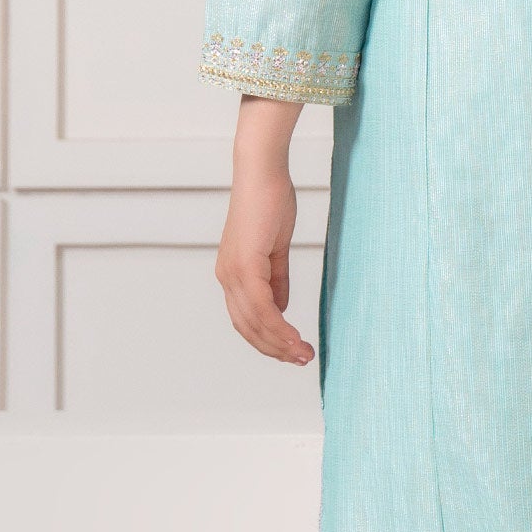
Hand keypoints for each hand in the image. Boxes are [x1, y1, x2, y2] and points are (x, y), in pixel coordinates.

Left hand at [214, 97, 313, 363]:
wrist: (262, 173)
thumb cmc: (270, 201)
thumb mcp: (275, 248)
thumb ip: (277, 279)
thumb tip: (281, 308)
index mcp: (233, 274)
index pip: (247, 319)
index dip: (269, 339)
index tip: (293, 350)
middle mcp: (227, 278)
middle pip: (248, 328)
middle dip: (275, 349)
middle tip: (303, 359)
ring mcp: (234, 273)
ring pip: (254, 323)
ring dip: (280, 343)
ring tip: (304, 354)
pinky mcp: (245, 266)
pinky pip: (262, 308)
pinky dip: (279, 327)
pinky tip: (295, 337)